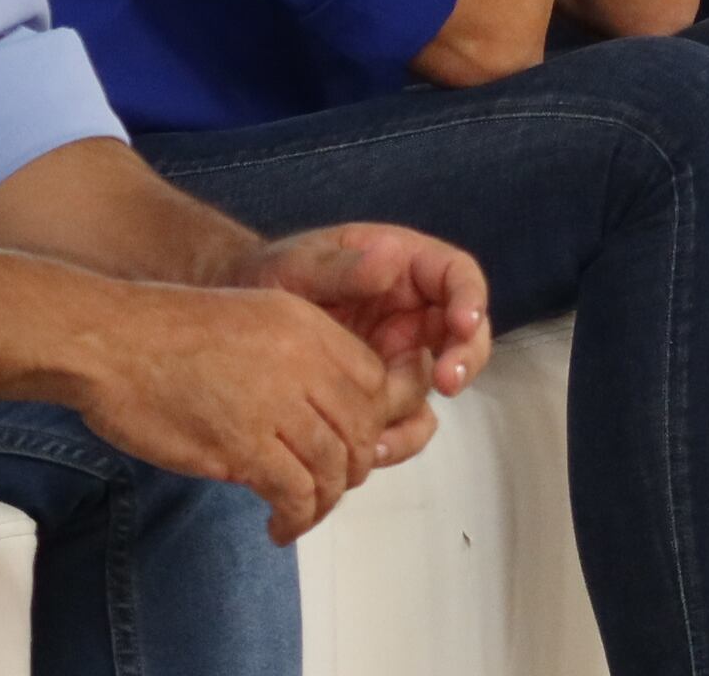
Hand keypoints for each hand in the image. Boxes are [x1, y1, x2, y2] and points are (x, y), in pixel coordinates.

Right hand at [72, 283, 415, 543]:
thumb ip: (294, 359)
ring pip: (333, 467)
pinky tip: (278, 527)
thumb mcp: (251, 319)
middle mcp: (301, 359)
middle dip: (351, 468)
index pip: (373, 382)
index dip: (367, 422)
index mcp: (305, 325)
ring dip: (323, 502)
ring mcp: (274, 402)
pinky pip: (295, 493)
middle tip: (325, 487)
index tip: (345, 446)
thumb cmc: (164, 334)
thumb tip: (320, 418)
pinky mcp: (242, 444)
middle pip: (361, 429)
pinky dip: (295, 519)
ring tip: (299, 515)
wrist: (108, 340)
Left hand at [246, 225, 493, 469]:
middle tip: (446, 380)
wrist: (237, 324)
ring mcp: (401, 356)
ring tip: (397, 422)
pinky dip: (396, 439)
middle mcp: (414, 313)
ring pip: (439, 384)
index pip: (456, 274)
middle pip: (465, 334)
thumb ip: (343, 267)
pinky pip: (404, 421)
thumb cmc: (276, 276)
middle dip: (464, 357)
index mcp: (405, 268)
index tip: (461, 322)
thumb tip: (391, 259)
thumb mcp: (301, 265)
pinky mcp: (382, 395)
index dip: (470, 297)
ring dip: (427, 408)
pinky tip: (369, 448)